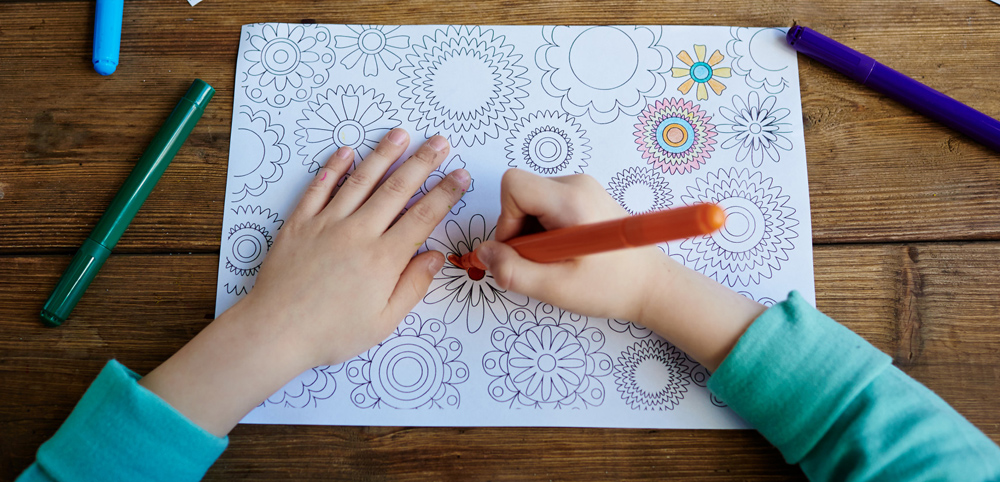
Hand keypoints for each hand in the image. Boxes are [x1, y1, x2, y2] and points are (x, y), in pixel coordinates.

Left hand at [139, 129, 470, 435]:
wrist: (276, 331)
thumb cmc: (332, 333)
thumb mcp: (383, 321)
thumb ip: (413, 286)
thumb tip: (435, 257)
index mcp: (384, 258)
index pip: (423, 217)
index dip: (445, 193)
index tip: (460, 175)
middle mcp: (358, 233)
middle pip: (397, 189)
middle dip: (422, 162)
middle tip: (439, 141)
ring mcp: (327, 224)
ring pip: (361, 181)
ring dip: (383, 155)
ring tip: (401, 134)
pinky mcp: (300, 223)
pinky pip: (319, 188)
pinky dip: (333, 168)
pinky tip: (346, 152)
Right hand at [474, 169, 665, 322]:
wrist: (652, 286)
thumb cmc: (612, 287)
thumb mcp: (555, 288)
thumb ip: (512, 271)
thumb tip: (483, 253)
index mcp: (571, 200)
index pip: (513, 185)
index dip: (506, 220)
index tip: (522, 250)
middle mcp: (577, 184)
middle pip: (521, 195)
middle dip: (520, 231)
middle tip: (544, 262)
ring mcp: (582, 188)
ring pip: (532, 202)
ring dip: (533, 234)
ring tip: (559, 260)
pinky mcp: (585, 197)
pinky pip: (546, 206)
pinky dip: (546, 232)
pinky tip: (567, 253)